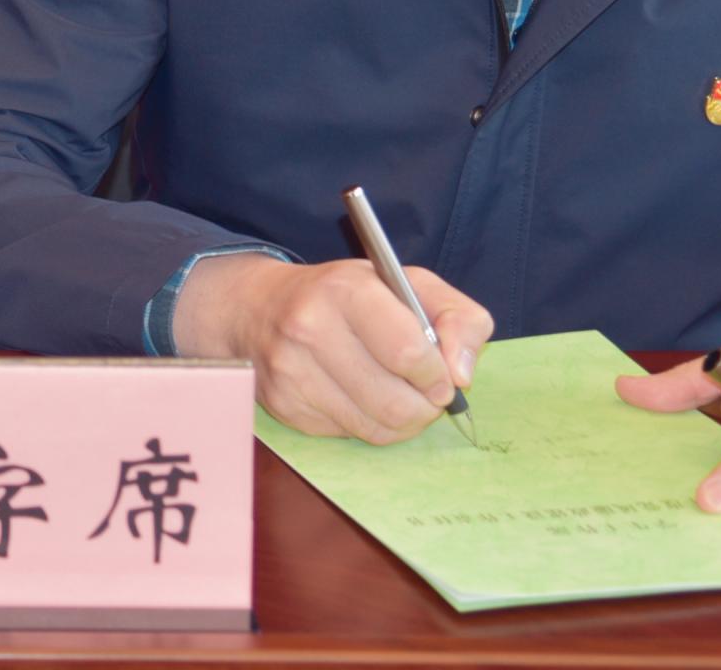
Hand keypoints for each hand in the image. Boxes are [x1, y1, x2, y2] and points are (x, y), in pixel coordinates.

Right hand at [174, 253, 491, 443]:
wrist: (258, 306)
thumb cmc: (346, 295)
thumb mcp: (410, 284)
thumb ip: (459, 318)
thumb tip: (463, 375)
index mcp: (346, 290)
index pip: (409, 354)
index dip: (437, 376)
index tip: (441, 376)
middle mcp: (309, 328)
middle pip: (395, 403)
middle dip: (424, 407)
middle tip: (425, 395)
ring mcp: (291, 371)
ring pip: (374, 428)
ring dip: (400, 422)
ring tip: (398, 397)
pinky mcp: (283, 406)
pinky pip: (348, 435)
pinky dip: (366, 424)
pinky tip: (360, 398)